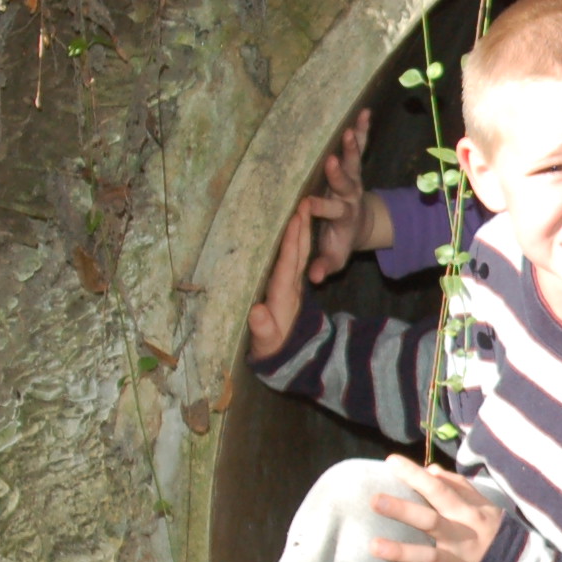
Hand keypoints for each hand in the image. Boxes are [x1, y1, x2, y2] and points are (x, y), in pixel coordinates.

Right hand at [248, 199, 316, 360]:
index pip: (289, 264)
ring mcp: (291, 286)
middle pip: (298, 253)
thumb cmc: (272, 350)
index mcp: (284, 296)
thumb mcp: (266, 344)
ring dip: (300, 232)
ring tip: (300, 207)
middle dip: (301, 228)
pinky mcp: (288, 287)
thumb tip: (258, 312)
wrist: (290, 360)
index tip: (295, 220)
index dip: (292, 242)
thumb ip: (263, 329)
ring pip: (298, 254)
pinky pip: (293, 260)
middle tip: (303, 201)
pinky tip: (292, 230)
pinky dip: (294, 243)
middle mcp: (291, 287)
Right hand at [304, 112, 388, 281]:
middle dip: (337, 173)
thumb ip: (326, 265)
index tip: (306, 205)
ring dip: (351, 146)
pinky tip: (364, 112)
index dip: (320, 209)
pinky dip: (362, 129)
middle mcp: (349, 195)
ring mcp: (353, 179)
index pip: (330, 213)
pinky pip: (360, 146)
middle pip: (344, 183)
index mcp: (342, 216)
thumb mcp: (335, 256)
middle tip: (330, 160)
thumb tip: (314, 279)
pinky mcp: (355, 167)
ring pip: (352, 162)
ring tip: (349, 130)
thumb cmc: (341, 241)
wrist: (362, 226)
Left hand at [366, 456, 504, 561]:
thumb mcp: (485, 506)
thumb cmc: (495, 534)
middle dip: (404, 511)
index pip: (440, 490)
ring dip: (401, 552)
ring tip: (374, 546)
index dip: (416, 476)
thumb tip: (430, 469)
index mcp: (467, 514)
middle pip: (430, 521)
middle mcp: (461, 538)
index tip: (391, 462)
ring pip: (427, 558)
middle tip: (375, 500)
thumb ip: (458, 487)